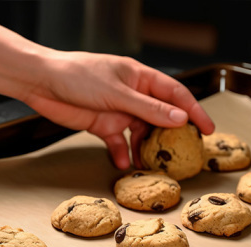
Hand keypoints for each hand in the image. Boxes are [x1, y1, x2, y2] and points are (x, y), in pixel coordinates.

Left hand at [22, 51, 214, 168]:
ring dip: (147, 150)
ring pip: (141, 133)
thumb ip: (148, 108)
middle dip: (172, 136)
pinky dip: (123, 154)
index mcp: (141, 79)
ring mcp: (119, 111)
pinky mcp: (103, 124)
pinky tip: (124, 165)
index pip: (175, 95)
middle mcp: (133, 95)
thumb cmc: (78, 76)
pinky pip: (119, 142)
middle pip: (161, 117)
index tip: (208, 129)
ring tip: (153, 166)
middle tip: (183, 155)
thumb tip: (180, 118)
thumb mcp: (117, 92)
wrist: (42, 82)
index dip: (194, 111)